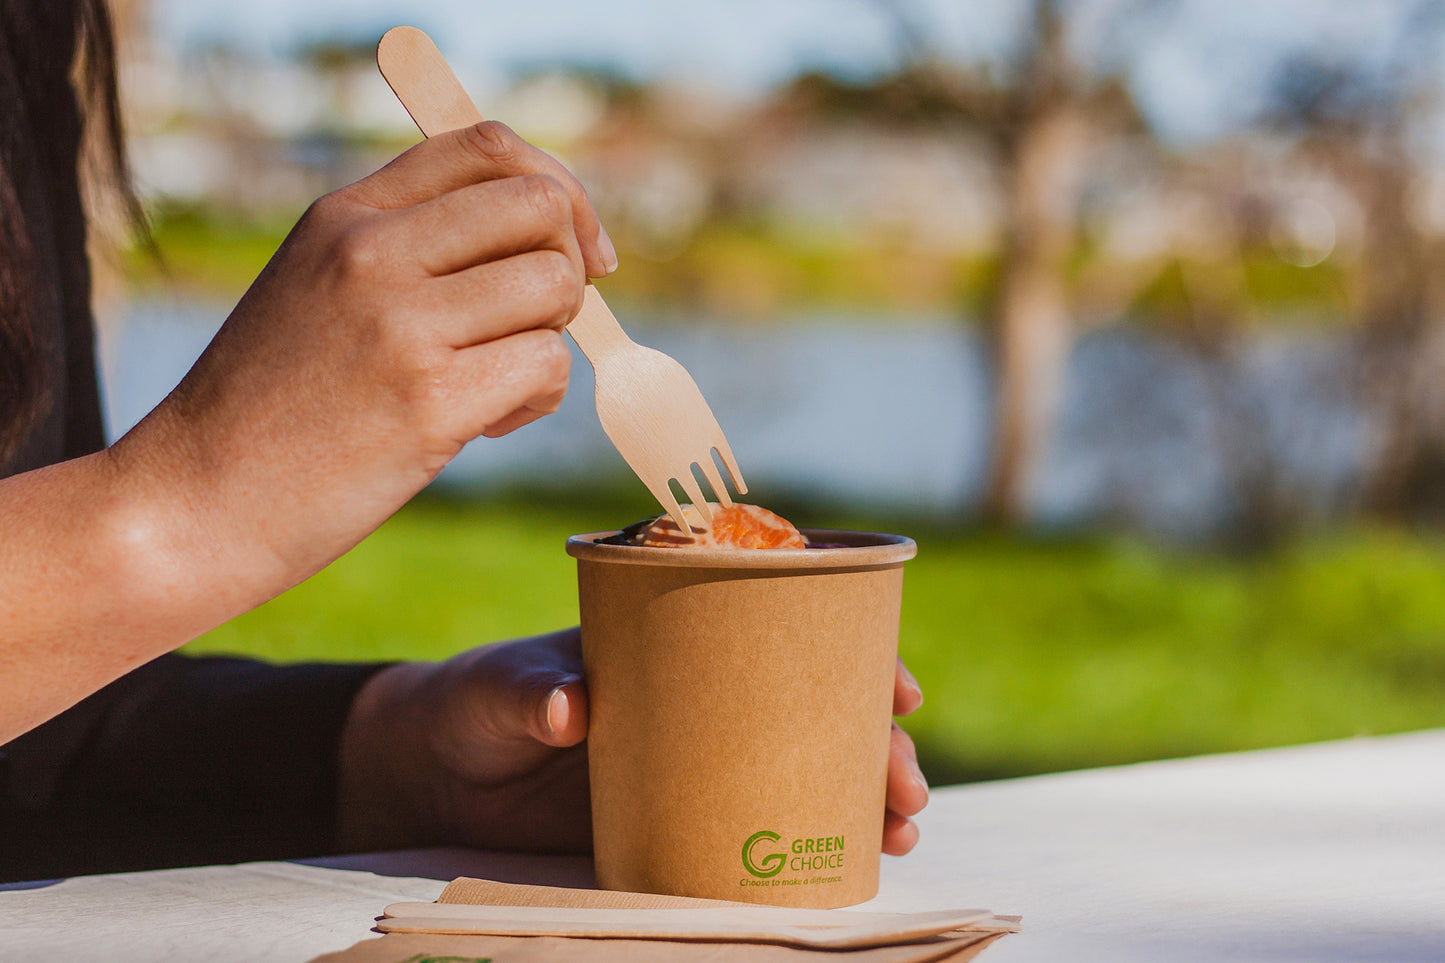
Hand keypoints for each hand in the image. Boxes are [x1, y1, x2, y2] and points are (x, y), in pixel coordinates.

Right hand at [115, 123, 616, 606]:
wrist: (196, 501)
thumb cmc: (271, 404)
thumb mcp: (318, 286)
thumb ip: (411, 245)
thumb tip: (549, 233)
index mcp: (347, 214)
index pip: (486, 146)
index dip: (558, 188)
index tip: (577, 246)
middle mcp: (372, 251)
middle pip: (541, 207)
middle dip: (568, 266)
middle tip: (533, 323)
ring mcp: (401, 324)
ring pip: (555, 289)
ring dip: (549, 340)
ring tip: (493, 383)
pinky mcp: (430, 401)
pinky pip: (547, 366)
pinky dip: (535, 400)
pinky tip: (482, 425)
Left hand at [337, 629, 928, 856]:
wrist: (432, 773)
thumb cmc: (471, 702)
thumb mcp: (502, 686)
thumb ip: (534, 690)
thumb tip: (573, 707)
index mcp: (679, 638)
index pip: (782, 629)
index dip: (854, 651)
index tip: (898, 687)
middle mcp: (704, 696)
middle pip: (813, 707)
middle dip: (876, 742)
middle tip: (904, 783)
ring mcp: (696, 759)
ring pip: (801, 768)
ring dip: (860, 795)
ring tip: (899, 829)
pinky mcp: (677, 817)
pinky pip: (754, 829)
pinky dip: (803, 845)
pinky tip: (847, 864)